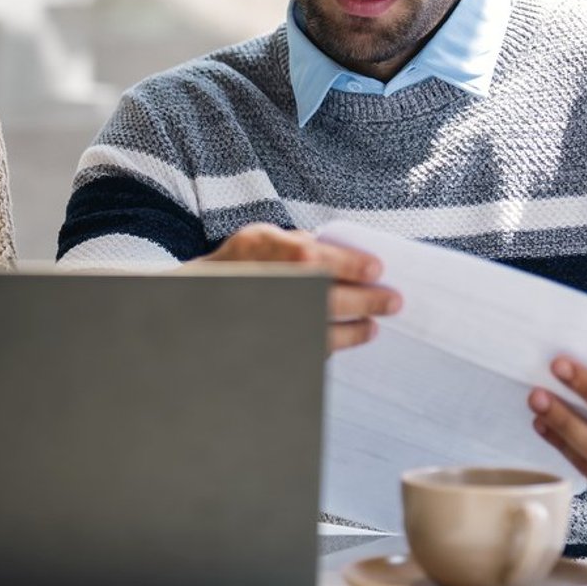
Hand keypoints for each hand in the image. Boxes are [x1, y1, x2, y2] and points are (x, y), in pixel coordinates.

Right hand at [197, 224, 400, 351]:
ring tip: (373, 327)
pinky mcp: (272, 345)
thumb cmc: (232, 264)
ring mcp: (271, 319)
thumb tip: (336, 248)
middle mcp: (272, 285)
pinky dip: (331, 344)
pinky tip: (347, 339)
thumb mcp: (258, 237)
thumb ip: (297, 241)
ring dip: (355, 331)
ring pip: (324, 332)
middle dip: (367, 301)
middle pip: (330, 299)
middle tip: (394, 303)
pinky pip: (309, 348)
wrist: (193, 303)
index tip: (377, 269)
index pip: (320, 259)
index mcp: (270, 251)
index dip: (354, 265)